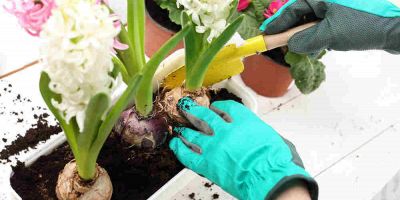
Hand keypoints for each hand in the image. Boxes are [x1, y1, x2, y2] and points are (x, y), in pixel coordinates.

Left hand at [169, 97, 317, 199]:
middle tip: (186, 106)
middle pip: (205, 116)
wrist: (268, 178)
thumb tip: (253, 132)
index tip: (216, 107)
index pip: (227, 107)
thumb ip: (256, 130)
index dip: (219, 106)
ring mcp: (214, 146)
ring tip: (179, 127)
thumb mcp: (271, 136)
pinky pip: (188, 154)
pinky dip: (179, 148)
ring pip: (193, 133)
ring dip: (184, 129)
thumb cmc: (274, 160)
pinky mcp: (206, 163)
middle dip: (194, 110)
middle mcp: (225, 130)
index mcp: (243, 120)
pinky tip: (175, 143)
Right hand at [260, 0, 399, 53]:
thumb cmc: (363, 25)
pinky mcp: (343, 17)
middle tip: (283, 46)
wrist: (396, 28)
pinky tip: (319, 47)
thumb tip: (290, 45)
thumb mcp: (330, 34)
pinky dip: (318, 37)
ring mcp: (336, 7)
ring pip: (312, 23)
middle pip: (301, 16)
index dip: (277, 24)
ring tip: (305, 50)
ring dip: (307, 37)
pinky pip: (323, 26)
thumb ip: (305, 40)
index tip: (266, 35)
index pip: (292, 9)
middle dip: (293, 32)